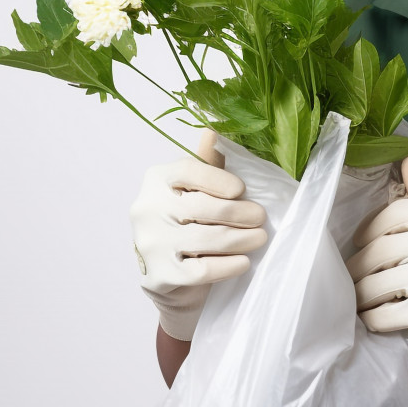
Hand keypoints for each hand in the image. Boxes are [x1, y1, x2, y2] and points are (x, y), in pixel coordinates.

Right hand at [130, 129, 267, 340]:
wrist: (170, 275)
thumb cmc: (189, 221)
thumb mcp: (196, 188)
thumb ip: (207, 162)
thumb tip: (214, 130)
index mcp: (157, 179)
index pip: (188, 170)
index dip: (218, 178)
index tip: (241, 189)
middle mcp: (147, 209)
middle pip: (202, 206)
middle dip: (239, 212)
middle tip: (260, 217)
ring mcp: (150, 244)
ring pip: (206, 238)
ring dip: (241, 238)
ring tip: (259, 237)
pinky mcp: (159, 276)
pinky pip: (201, 270)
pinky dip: (228, 265)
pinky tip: (243, 261)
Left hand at [346, 154, 407, 389]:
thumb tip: (406, 155)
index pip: (388, 216)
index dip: (366, 231)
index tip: (360, 244)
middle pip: (376, 251)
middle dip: (358, 267)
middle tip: (355, 275)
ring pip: (374, 285)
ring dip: (361, 295)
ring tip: (361, 298)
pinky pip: (383, 315)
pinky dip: (372, 319)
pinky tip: (374, 317)